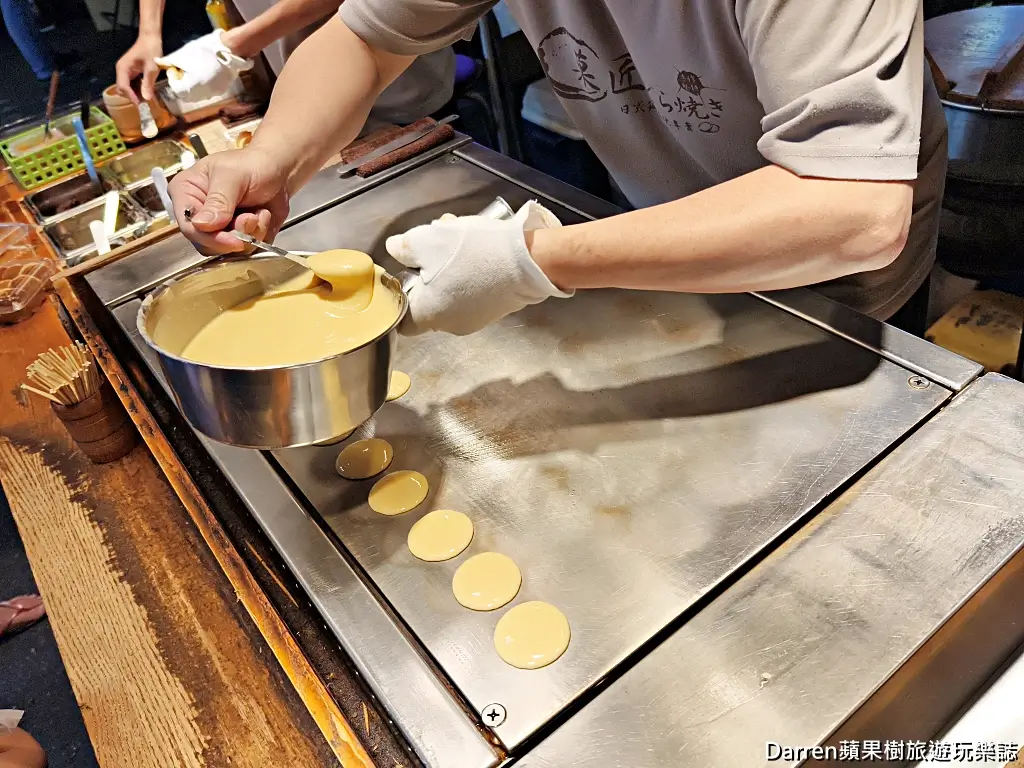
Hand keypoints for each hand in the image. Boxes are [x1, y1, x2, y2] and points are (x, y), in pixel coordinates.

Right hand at [115, 33, 162, 102]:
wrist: (150, 38)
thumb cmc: (151, 50)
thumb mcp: (152, 67)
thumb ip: (148, 83)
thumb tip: (146, 98)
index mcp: (123, 68)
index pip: (123, 86)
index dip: (131, 97)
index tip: (141, 105)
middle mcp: (121, 70)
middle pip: (122, 89)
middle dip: (131, 96)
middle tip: (144, 104)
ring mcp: (125, 71)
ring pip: (126, 87)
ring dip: (135, 94)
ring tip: (146, 99)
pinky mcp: (130, 71)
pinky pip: (131, 84)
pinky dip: (137, 89)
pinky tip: (146, 91)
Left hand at [154, 31, 252, 101]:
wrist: (228, 51)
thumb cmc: (203, 52)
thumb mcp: (182, 55)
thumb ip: (169, 61)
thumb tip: (156, 62)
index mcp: (189, 87)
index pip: (175, 89)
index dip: (173, 79)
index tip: (175, 69)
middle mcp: (201, 95)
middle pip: (186, 95)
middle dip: (182, 84)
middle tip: (185, 71)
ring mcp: (212, 94)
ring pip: (197, 95)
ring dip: (193, 87)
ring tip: (196, 72)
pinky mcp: (221, 91)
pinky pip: (208, 92)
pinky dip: (205, 86)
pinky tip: (207, 74)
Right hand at [169, 148, 288, 254]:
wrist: (277, 170)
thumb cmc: (252, 164)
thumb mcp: (233, 176)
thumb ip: (218, 200)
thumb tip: (202, 224)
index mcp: (186, 193)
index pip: (188, 227)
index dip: (211, 238)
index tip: (234, 240)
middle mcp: (198, 214)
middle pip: (207, 244)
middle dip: (235, 236)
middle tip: (251, 217)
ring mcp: (217, 228)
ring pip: (227, 250)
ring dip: (250, 234)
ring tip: (258, 212)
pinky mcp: (236, 237)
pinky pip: (246, 250)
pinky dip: (259, 236)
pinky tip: (263, 215)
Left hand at [386, 201, 571, 335]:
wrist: (528, 260)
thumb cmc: (473, 252)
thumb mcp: (429, 240)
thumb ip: (404, 247)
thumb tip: (395, 249)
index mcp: (427, 315)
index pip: (402, 318)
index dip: (402, 294)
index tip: (408, 272)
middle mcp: (449, 325)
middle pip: (429, 301)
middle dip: (429, 271)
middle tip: (436, 243)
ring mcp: (475, 320)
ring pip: (451, 293)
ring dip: (450, 268)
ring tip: (460, 239)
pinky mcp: (495, 311)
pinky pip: (472, 293)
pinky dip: (471, 275)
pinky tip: (479, 251)